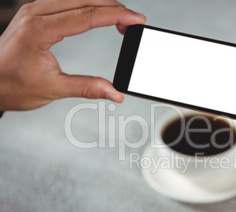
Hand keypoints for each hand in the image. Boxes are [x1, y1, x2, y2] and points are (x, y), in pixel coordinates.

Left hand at [0, 0, 145, 110]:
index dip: (116, 16)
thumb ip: (87, 88)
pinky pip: (69, 0)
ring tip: (122, 21)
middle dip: (115, 8)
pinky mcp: (37, 13)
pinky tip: (101, 13)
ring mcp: (35, 10)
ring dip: (103, 5)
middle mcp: (36, 13)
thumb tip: (115, 93)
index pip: (87, 15)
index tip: (136, 21)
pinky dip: (90, 5)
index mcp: (39, 29)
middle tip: (134, 24)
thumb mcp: (52, 89)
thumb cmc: (12, 85)